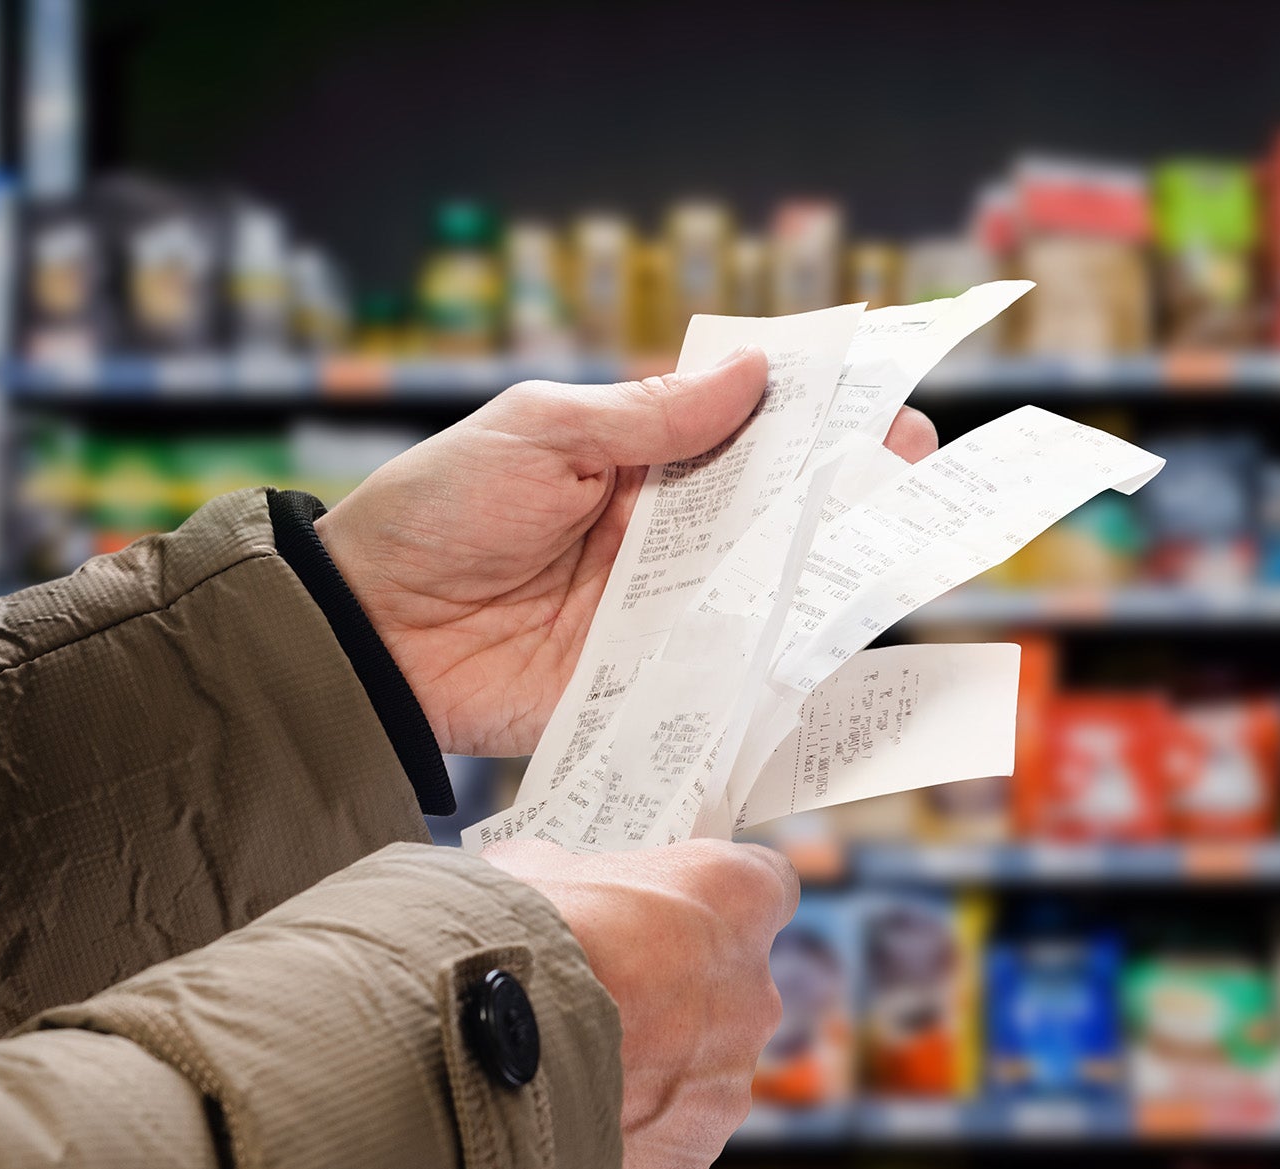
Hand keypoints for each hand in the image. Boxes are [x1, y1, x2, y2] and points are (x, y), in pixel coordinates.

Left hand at [316, 353, 940, 754]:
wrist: (367, 634)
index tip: (884, 404)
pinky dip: (780, 667)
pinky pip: (727, 675)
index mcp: (635, 458)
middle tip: (912, 472)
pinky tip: (837, 651)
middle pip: (774, 512)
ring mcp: (659, 612)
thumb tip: (754, 373)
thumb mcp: (538, 434)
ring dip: (829, 574)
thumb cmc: (434, 513)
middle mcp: (661, 535)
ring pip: (766, 591)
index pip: (745, 430)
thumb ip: (649, 416)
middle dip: (847, 491)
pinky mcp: (647, 684)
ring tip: (898, 551)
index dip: (816, 418)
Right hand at [479, 837, 796, 1168]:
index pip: (765, 885)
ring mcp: (730, 1078)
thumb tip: (553, 887)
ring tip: (573, 1066)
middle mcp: (754, 989)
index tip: (680, 910)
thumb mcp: (537, 871)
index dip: (718, 901)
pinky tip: (571, 1117)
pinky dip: (629, 1129)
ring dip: (653, 1066)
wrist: (477, 1049)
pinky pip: (668, 1134)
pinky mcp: (694, 1149)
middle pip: (732, 987)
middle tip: (606, 996)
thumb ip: (576, 878)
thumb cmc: (516, 937)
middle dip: (676, 991)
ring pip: (701, 1068)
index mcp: (733, 898)